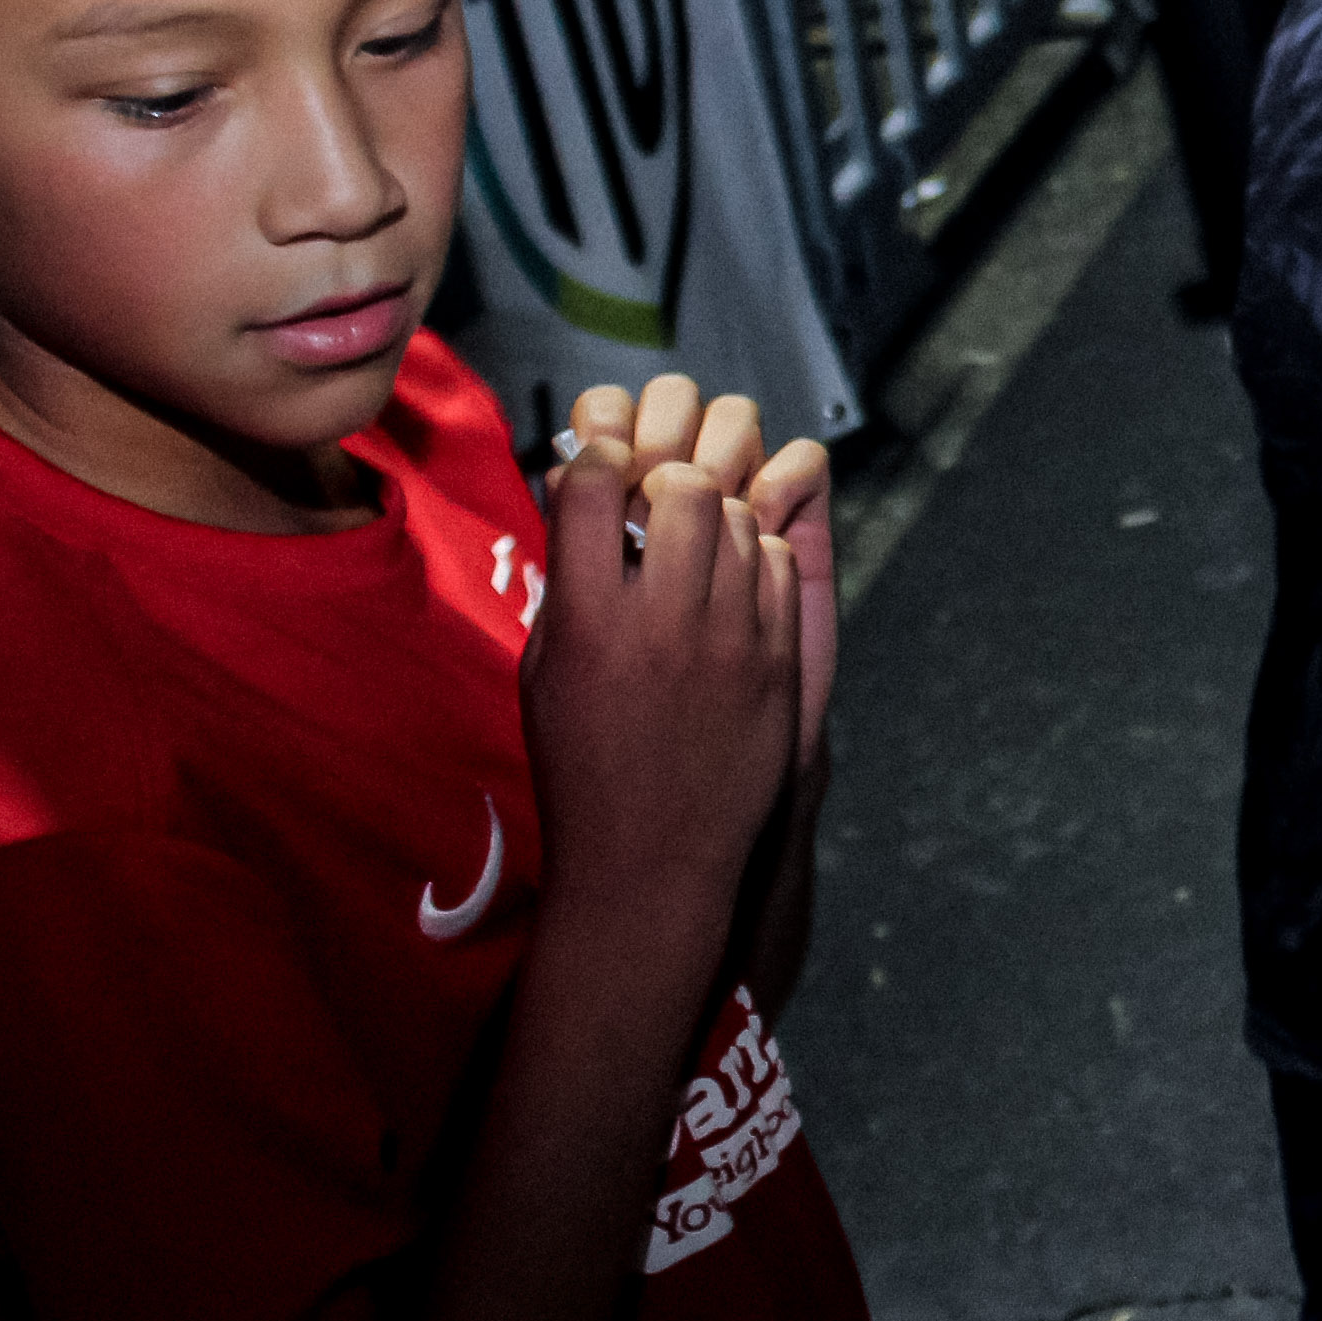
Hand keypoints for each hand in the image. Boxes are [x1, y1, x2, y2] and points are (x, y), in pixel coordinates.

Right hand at [530, 404, 799, 932]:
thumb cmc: (583, 764)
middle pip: (683, 489)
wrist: (652, 858)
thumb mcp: (544, 673)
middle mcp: (661, 623)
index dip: (596, 462)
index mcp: (587, 623)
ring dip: (715, 518)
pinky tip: (731, 587)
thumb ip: (565, 585)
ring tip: (695, 550)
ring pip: (740, 521)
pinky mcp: (777, 661)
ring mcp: (730, 641)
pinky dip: (755, 559)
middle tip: (658, 502)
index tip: (601, 470)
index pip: (593, 488)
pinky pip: (777, 566)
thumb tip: (576, 499)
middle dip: (668, 481)